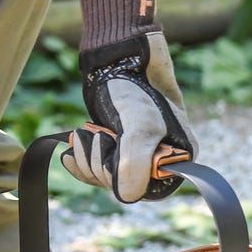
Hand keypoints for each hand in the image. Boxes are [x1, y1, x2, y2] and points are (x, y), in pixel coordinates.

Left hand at [62, 30, 197, 202]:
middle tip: (95, 137)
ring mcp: (139, 151)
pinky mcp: (118, 144)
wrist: (119, 55)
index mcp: (179, 157)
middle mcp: (162, 158)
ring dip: (89, 160)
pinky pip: (98, 168)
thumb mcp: (140, 125)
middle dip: (101, 165)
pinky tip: (71, 152)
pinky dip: (82, 161)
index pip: (149, 189)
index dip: (124, 178)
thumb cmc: (136, 87)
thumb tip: (127, 196)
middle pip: (125, 184)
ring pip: (109, 177)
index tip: (111, 152)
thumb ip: (135, 161)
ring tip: (84, 135)